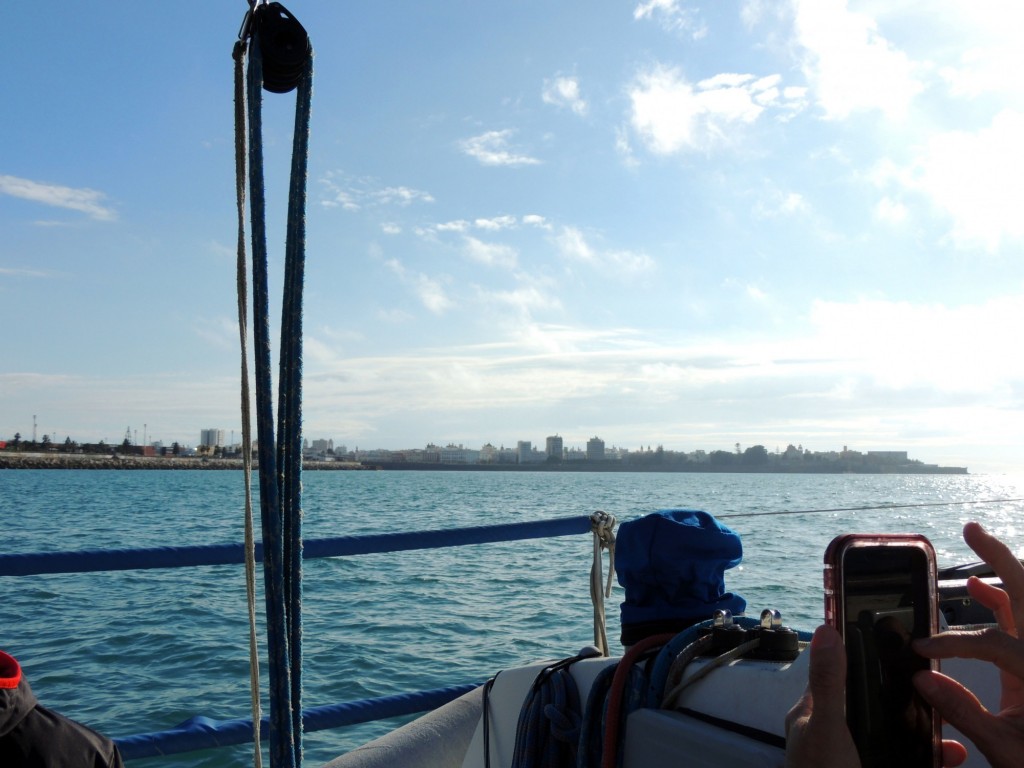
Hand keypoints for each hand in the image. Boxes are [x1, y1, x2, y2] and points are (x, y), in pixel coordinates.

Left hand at [786, 625, 966, 766]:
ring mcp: (854, 756)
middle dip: (906, 703)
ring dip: (922, 734)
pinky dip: (927, 760)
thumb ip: (830, 683)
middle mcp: (833, 733)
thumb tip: (827, 630)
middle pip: (874, 706)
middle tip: (937, 698)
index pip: (839, 674)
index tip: (896, 645)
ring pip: (892, 736)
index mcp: (814, 714)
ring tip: (948, 734)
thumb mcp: (826, 727)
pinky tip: (947, 758)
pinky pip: (905, 761)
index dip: (864, 658)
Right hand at [914, 521, 1023, 767]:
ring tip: (976, 538)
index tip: (919, 651)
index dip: (954, 643)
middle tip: (971, 529)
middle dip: (1001, 558)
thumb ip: (965, 712)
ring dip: (1003, 569)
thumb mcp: (1006, 751)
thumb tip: (922, 677)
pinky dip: (1003, 598)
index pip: (995, 643)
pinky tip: (979, 590)